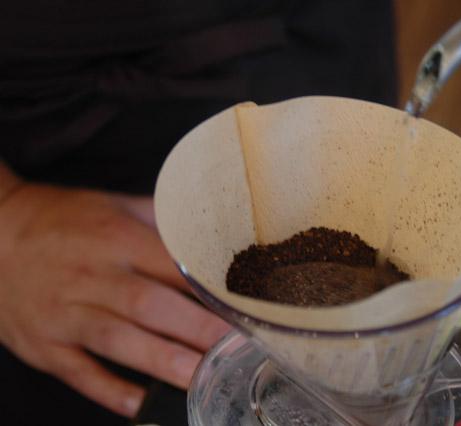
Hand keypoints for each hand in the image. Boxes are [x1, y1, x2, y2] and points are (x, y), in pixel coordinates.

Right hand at [0, 183, 230, 416]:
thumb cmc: (63, 220)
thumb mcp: (112, 204)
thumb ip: (160, 217)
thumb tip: (206, 227)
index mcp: (115, 239)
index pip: (171, 266)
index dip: (207, 290)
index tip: (240, 308)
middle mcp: (92, 276)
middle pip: (149, 306)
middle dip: (195, 330)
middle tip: (234, 350)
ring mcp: (64, 313)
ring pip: (118, 341)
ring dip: (162, 363)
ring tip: (201, 380)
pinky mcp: (44, 344)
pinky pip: (79, 372)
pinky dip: (110, 391)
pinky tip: (142, 405)